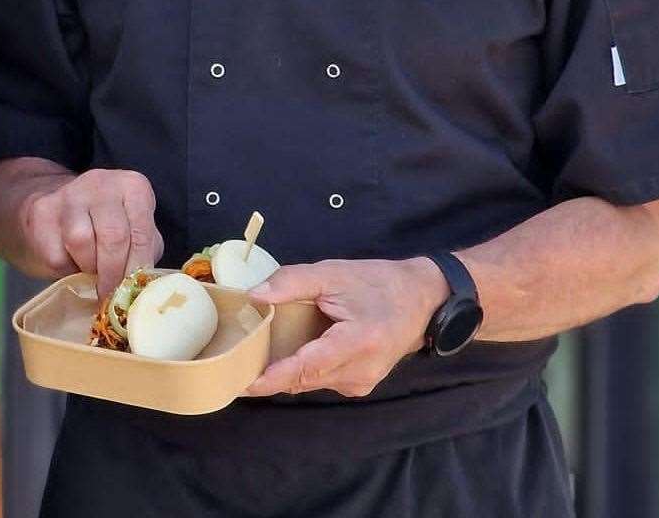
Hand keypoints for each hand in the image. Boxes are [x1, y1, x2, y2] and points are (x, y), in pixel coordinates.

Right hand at [20, 168, 162, 299]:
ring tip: (90, 270)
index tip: (131, 290)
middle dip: (113, 274)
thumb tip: (144, 286)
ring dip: (88, 267)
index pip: (142, 234)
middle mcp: (101, 183)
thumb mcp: (133, 232)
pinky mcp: (41, 211)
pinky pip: (56, 253)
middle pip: (114, 237)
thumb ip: (143, 252)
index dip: (137, 268)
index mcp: (132, 186)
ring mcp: (69, 194)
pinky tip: (68, 260)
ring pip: (81, 241)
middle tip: (110, 295)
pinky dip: (65, 267)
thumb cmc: (103, 226)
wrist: (54, 209)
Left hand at [243, 257, 448, 396]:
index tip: (244, 384)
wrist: (420, 300)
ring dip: (287, 368)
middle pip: (303, 379)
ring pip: (310, 381)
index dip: (273, 378)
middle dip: (271, 371)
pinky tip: (293, 347)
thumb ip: (292, 282)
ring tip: (261, 347)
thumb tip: (254, 296)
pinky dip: (303, 367)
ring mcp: (362, 383)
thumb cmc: (377, 283)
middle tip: (238, 356)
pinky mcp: (360, 384)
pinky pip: (321, 379)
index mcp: (358, 342)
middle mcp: (361, 371)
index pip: (307, 367)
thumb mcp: (333, 273)